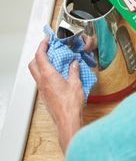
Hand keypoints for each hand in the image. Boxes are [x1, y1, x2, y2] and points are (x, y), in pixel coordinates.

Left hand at [29, 38, 83, 152]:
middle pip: (33, 63)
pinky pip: (41, 80)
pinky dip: (45, 73)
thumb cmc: (71, 105)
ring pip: (36, 72)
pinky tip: (56, 74)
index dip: (43, 45)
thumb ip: (74, 71)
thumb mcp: (76, 84)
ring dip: (41, 64)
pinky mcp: (45, 95)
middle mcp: (42, 82)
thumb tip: (74, 63)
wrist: (67, 121)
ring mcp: (42, 89)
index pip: (40, 56)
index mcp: (48, 76)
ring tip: (54, 60)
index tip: (47, 40)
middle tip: (48, 49)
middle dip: (38, 54)